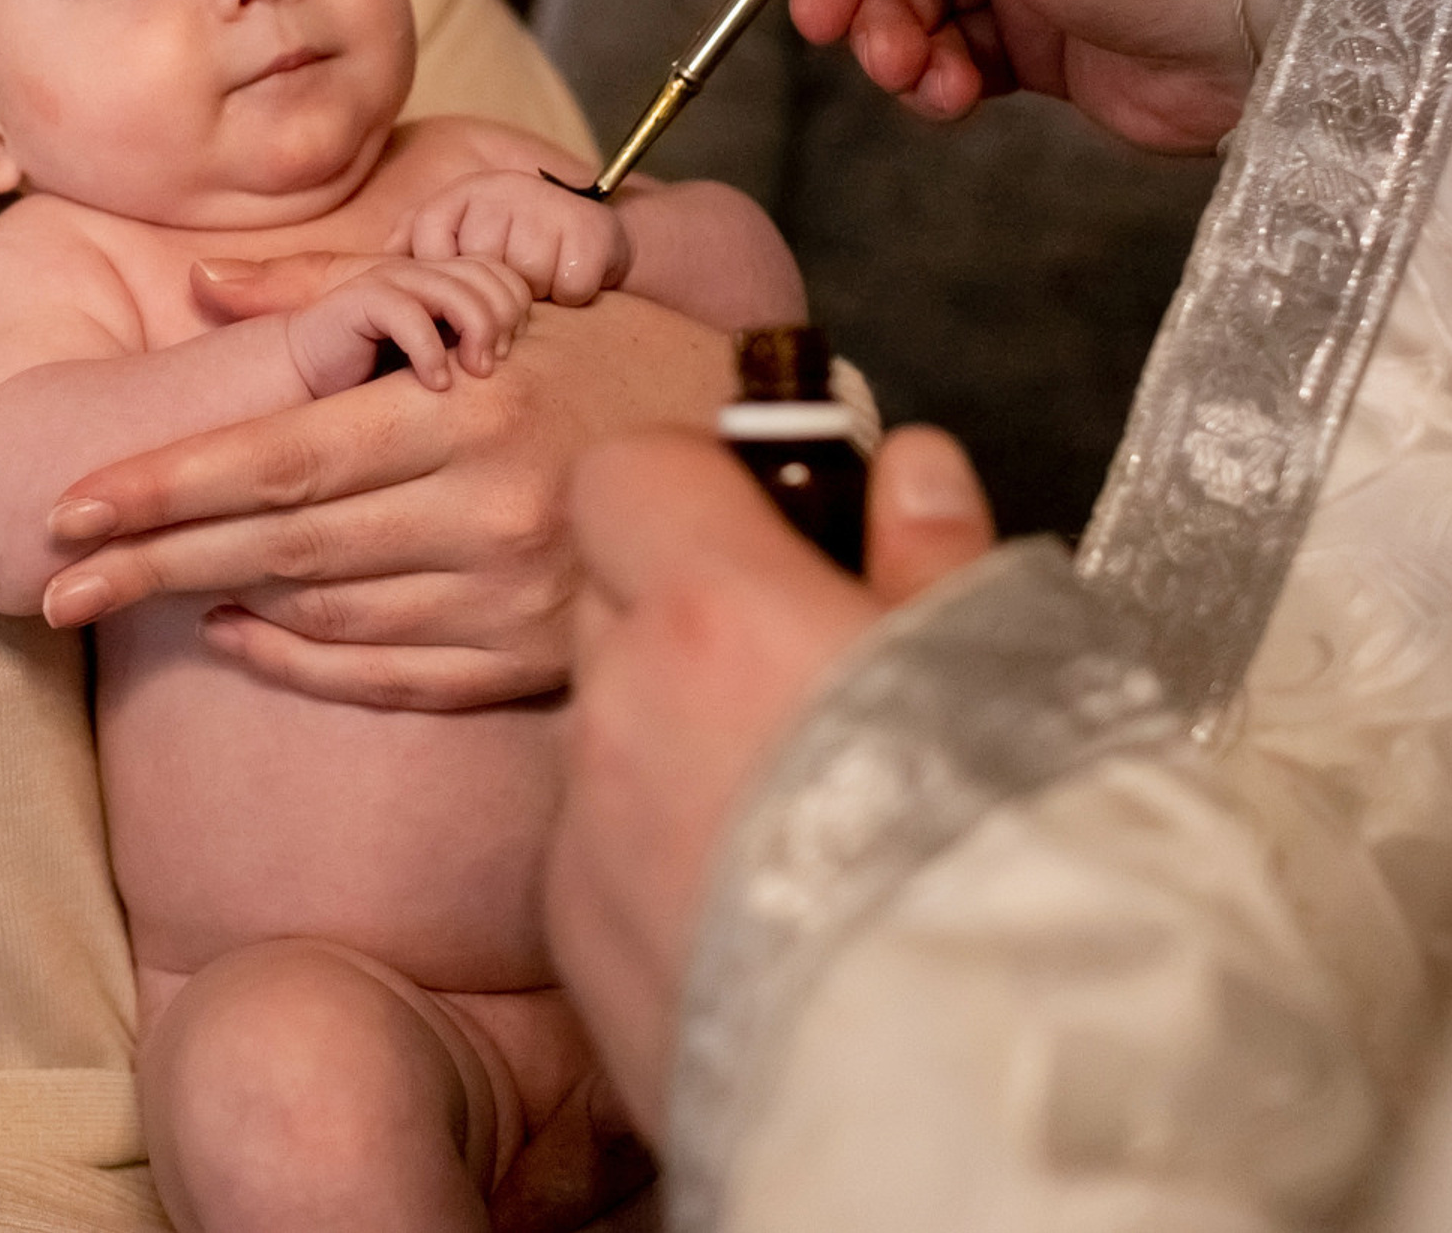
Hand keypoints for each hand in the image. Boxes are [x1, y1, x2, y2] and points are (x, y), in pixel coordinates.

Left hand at [38, 287, 735, 708]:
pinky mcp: (537, 661)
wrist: (772, 452)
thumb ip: (343, 290)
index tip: (70, 507)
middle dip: (151, 562)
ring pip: (328, 615)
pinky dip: (306, 661)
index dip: (167, 486)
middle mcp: (485, 507)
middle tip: (49, 580)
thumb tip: (204, 285)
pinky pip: (394, 676)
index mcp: (467, 403)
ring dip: (215, 605)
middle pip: (281, 545)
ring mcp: (514, 596)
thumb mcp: (496, 291)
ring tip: (121, 596)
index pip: (281, 455)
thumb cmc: (615, 352)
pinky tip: (237, 636)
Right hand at [286, 256, 532, 393]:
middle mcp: (422, 271)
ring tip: (471, 377)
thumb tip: (538, 372)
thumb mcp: (442, 364)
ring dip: (474, 336)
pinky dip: (430, 352)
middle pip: (490, 278)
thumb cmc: (379, 378)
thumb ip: (476, 352)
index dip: (518, 311)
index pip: (505, 274)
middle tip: (491, 368)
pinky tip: (434, 385)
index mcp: (445, 278)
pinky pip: (409, 314)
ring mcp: (391, 279)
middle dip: (502, 323)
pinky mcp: (360, 299)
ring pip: (457, 292)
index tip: (508, 355)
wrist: (307, 378)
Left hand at [406, 171, 628, 306]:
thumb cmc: (519, 244)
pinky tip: (571, 278)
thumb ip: (418, 242)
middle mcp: (504, 187)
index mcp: (466, 190)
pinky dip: (570, 297)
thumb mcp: (465, 232)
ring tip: (543, 278)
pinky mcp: (590, 231)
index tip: (456, 291)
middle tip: (511, 280)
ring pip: (521, 282)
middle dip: (491, 291)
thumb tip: (375, 265)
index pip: (426, 241)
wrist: (597, 234)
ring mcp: (549, 205)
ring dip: (533, 295)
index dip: (439, 278)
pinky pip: (566, 290)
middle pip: (475, 269)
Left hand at [550, 426, 995, 1131]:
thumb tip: (904, 474)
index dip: (699, 484)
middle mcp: (621, 715)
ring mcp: (586, 840)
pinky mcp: (580, 953)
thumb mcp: (1027, 681)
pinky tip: (774, 909)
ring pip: (609, 729)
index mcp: (717, 619)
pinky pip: (601, 848)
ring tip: (815, 811)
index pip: (626, 473)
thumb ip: (937, 558)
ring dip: (682, 734)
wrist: (986, 1141)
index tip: (784, 526)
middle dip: (694, 609)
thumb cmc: (1035, 892)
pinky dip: (664, 851)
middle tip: (816, 670)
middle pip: (609, 598)